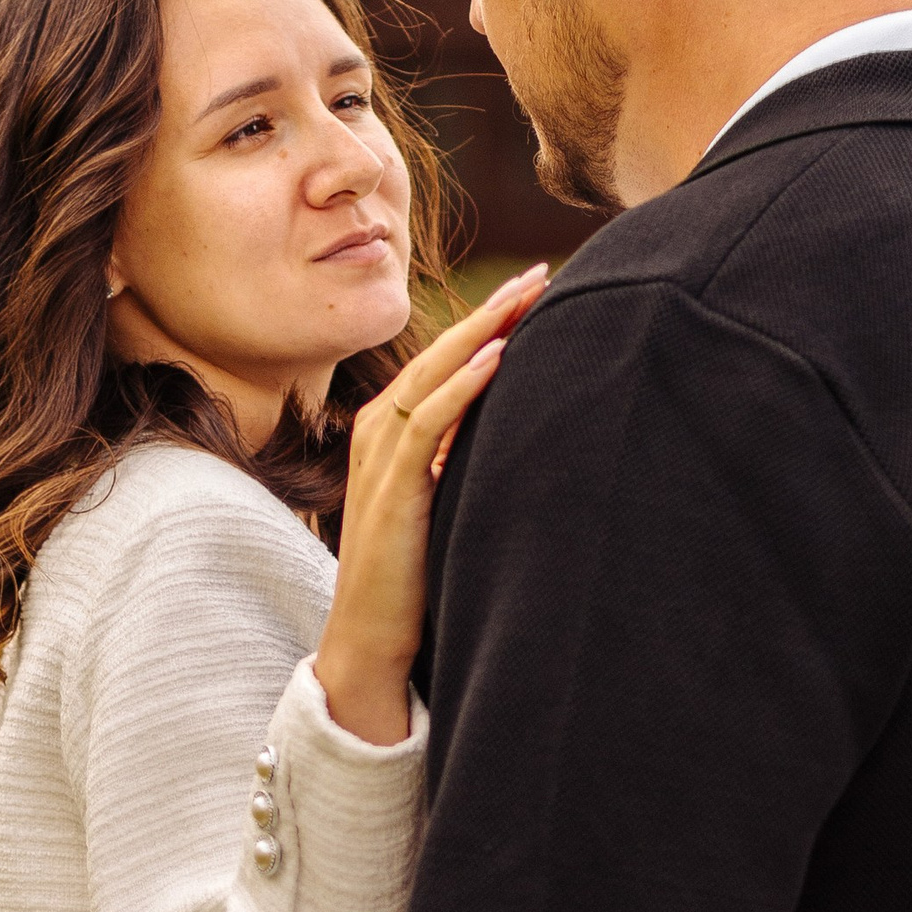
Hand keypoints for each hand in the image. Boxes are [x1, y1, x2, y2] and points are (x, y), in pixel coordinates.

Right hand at [314, 266, 548, 744]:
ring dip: (481, 332)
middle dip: (492, 310)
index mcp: (389, 431)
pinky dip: (460, 387)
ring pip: (431, 375)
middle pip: (439, 353)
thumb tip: (519, 428)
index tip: (536, 289)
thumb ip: (462, 459)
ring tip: (525, 297)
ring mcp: (379, 458)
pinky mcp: (390, 490)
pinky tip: (495, 358)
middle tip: (541, 273)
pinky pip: (425, 423)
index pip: (444, 360)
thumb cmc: (413, 574)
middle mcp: (378, 433)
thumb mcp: (443, 501)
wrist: (370, 639)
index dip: (488, 321)